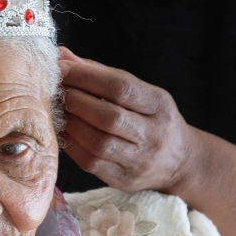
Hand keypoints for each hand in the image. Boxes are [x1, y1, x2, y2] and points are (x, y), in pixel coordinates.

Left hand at [58, 47, 198, 193]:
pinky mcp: (123, 179)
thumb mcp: (139, 91)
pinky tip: (63, 131)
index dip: (86, 76)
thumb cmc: (151, 118)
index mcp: (159, 105)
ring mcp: (140, 160)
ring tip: (58, 110)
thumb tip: (63, 55)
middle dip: (76, 100)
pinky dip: (71, 144)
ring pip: (98, 143)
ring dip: (71, 123)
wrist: (179, 161)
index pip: (121, 87)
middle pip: (109, 117)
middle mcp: (154, 134)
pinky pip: (91, 162)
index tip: (62, 67)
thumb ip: (100, 74)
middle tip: (56, 90)